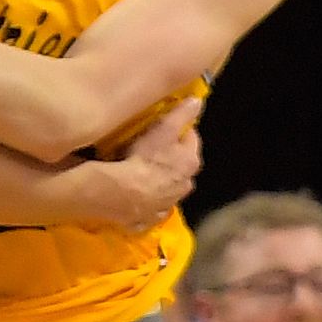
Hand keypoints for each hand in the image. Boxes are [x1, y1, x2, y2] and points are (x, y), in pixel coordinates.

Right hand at [82, 97, 205, 228]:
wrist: (123, 193)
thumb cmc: (146, 157)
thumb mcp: (164, 129)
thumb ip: (181, 114)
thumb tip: (198, 101)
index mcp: (190, 163)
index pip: (191, 140)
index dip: (180, 131)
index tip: (167, 126)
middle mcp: (185, 185)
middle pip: (182, 167)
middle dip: (173, 159)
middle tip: (154, 149)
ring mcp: (167, 204)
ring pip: (169, 188)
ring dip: (161, 181)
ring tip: (144, 172)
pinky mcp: (149, 219)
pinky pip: (151, 209)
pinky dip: (147, 203)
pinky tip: (137, 198)